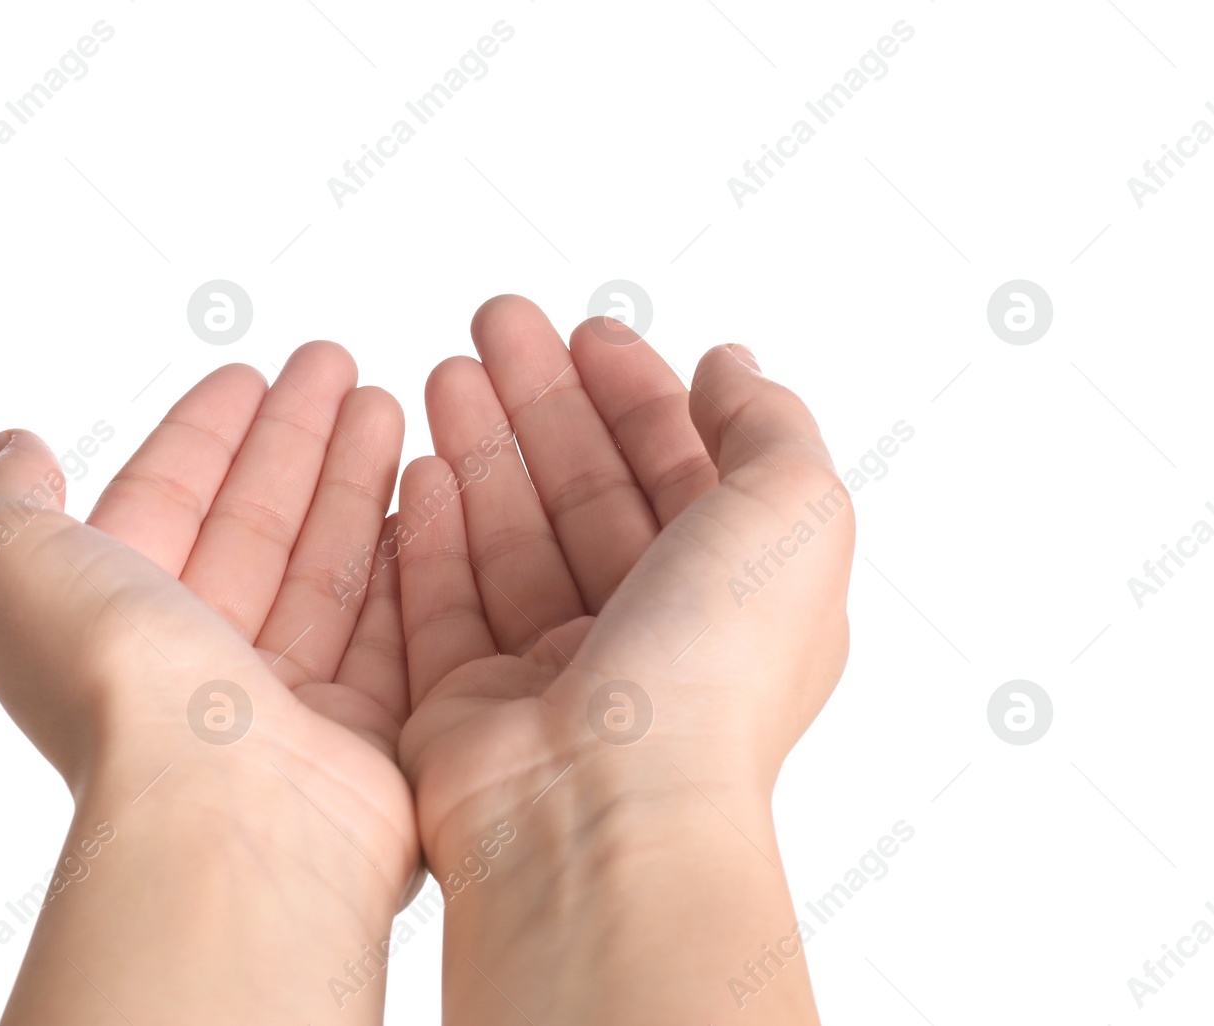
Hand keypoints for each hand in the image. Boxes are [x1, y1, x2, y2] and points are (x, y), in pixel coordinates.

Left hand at [0, 342, 416, 1021]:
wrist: (225, 813)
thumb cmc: (118, 691)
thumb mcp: (15, 568)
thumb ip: (10, 503)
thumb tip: (11, 450)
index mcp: (113, 623)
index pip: (166, 503)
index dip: (204, 434)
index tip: (248, 374)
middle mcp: (196, 665)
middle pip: (254, 526)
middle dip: (293, 440)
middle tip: (336, 366)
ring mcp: (284, 702)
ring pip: (324, 567)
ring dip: (353, 480)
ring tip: (386, 403)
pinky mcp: (365, 730)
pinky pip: (389, 624)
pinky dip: (404, 556)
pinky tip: (424, 492)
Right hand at [394, 296, 852, 1023]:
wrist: (600, 812)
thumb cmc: (709, 675)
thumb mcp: (793, 515)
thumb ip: (767, 427)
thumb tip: (729, 369)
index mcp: (732, 597)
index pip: (679, 471)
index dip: (636, 393)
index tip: (586, 331)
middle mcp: (645, 635)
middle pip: (586, 492)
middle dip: (543, 401)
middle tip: (494, 322)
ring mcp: (552, 674)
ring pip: (511, 535)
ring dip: (483, 447)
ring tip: (444, 370)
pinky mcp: (468, 704)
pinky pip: (445, 600)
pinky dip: (434, 531)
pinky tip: (420, 464)